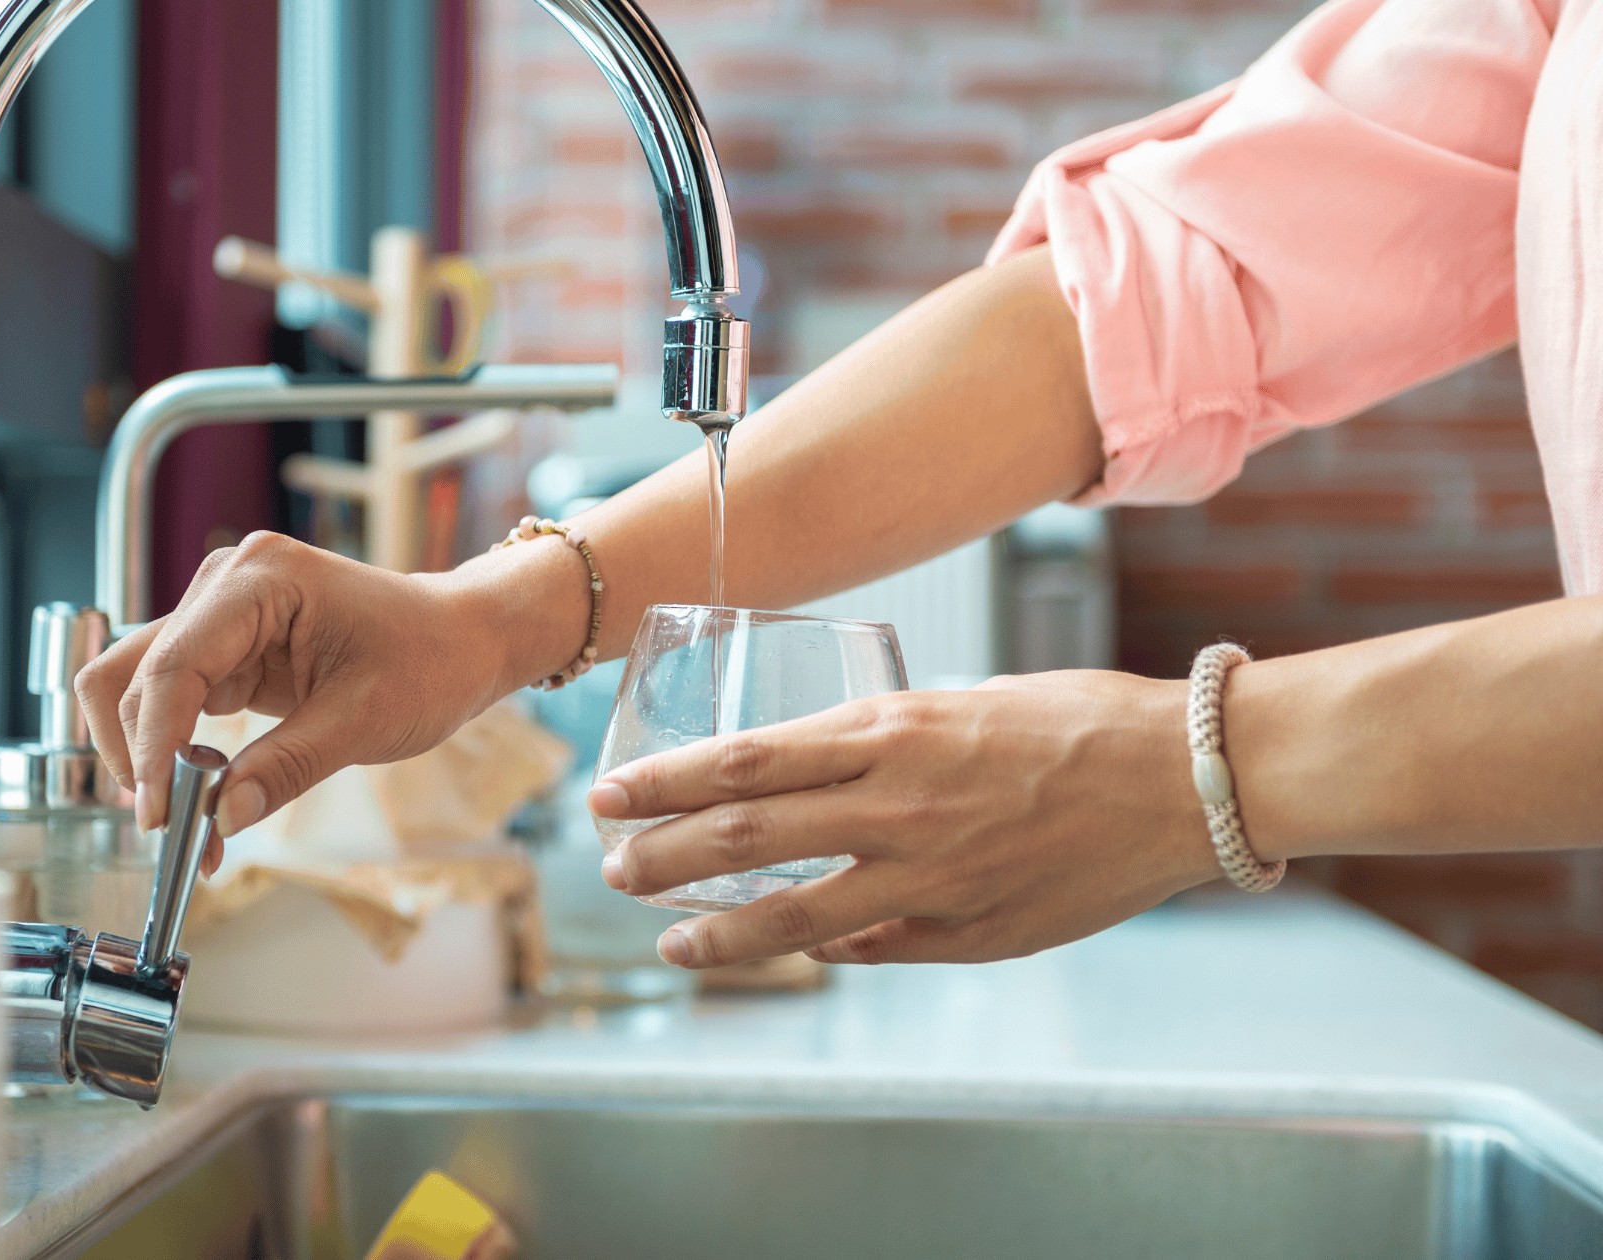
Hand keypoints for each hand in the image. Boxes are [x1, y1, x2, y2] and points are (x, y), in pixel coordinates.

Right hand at [76, 532, 589, 871]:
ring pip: (140, 690)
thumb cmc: (429, 658)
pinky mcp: (225, 649)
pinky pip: (174, 703)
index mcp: (260, 579)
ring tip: (189, 822)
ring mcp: (219, 615)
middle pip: (135, 675)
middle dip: (144, 758)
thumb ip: (285, 767)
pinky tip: (206, 796)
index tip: (159, 818)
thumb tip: (219, 819)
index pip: (173, 668)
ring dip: (150, 759)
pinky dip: (174, 754)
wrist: (462, 639)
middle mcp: (226, 585)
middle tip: (174, 833)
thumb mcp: (364, 720)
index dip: (154, 747)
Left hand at [589, 671, 1223, 967]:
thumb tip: (815, 790)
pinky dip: (827, 950)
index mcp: (894, 726)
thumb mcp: (962, 705)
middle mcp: (899, 799)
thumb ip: (884, 748)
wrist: (1188, 775)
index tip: (613, 794)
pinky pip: (877, 947)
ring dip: (721, 928)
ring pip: (797, 910)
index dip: (668, 781)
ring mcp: (934, 873)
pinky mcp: (973, 931)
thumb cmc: (1080, 721)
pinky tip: (792, 951)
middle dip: (665, 854)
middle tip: (611, 868)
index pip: (746, 757)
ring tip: (671, 940)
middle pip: (749, 832)